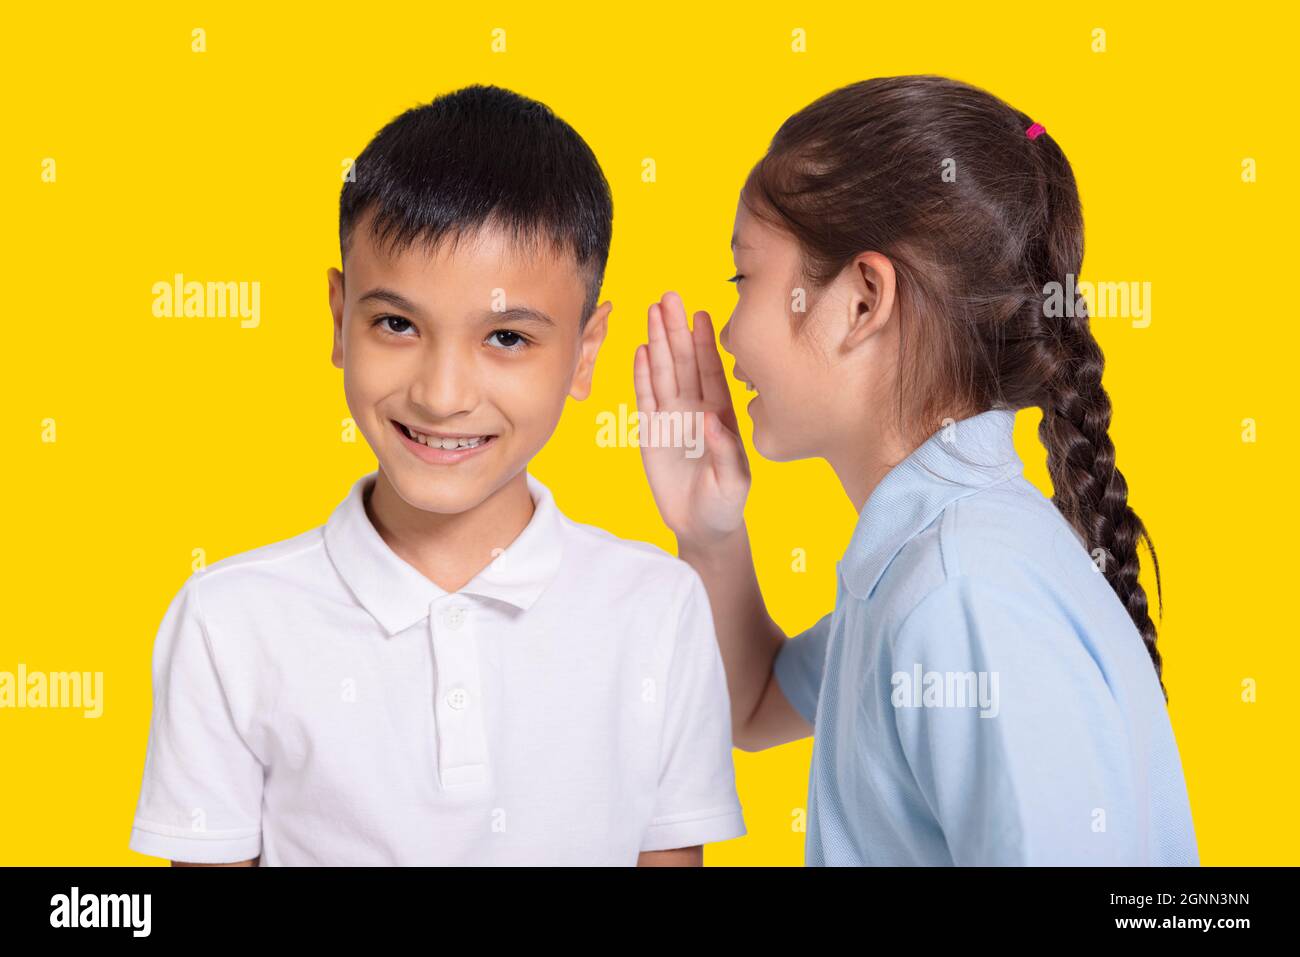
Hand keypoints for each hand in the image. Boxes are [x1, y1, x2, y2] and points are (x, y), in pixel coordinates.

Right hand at [633, 291, 749, 548]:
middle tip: (669, 297)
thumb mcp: (734, 482)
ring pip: (663, 373)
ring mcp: (672, 419)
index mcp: (722, 415)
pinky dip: (642, 376)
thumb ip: (725, 451)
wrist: (703, 527)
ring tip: (652, 311)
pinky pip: (645, 399)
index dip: (705, 343)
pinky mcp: (650, 434)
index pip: (712, 371)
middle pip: (684, 362)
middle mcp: (696, 409)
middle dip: (676, 329)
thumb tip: (711, 420)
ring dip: (657, 343)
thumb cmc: (727, 503)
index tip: (701, 314)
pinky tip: (639, 351)